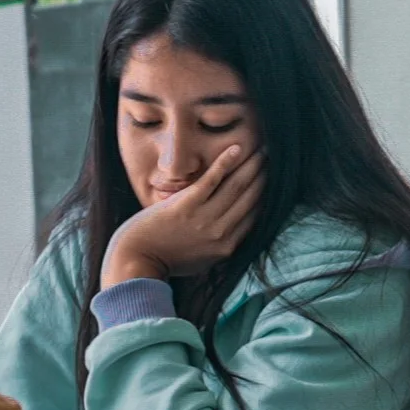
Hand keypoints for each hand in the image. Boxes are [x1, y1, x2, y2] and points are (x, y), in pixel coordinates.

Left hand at [103, 144, 264, 285]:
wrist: (136, 260)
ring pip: (237, 186)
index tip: (273, 178)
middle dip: (265, 176)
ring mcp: (203, 218)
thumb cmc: (167, 259)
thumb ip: (221, 245)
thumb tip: (237, 230)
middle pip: (251, 198)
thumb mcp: (202, 260)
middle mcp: (220, 233)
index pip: (255, 215)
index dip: (266, 194)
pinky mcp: (186, 205)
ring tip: (262, 150)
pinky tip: (236, 149)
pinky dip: (226, 162)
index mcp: (227, 247)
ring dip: (251, 165)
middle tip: (273, 158)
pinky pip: (213, 179)